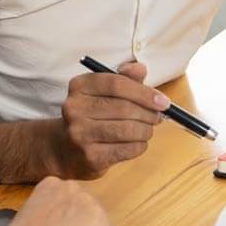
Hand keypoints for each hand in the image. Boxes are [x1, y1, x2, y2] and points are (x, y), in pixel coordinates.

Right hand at [53, 61, 166, 177]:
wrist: (63, 148)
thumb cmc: (91, 115)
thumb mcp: (102, 91)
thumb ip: (124, 78)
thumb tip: (141, 68)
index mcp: (79, 86)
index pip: (117, 84)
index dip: (144, 92)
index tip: (163, 101)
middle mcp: (75, 108)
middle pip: (124, 108)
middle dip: (148, 113)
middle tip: (158, 117)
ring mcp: (80, 134)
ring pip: (127, 129)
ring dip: (146, 130)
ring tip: (148, 130)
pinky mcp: (89, 157)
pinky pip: (126, 150)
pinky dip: (139, 146)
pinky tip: (138, 143)